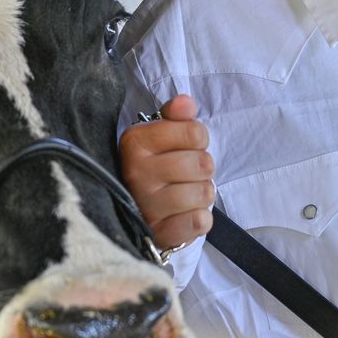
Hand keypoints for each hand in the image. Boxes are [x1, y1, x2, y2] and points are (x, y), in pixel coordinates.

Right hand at [119, 95, 214, 250]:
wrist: (133, 212)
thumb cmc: (154, 168)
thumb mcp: (160, 136)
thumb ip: (175, 116)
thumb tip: (186, 103)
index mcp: (135, 142)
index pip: (195, 133)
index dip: (198, 140)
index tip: (185, 147)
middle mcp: (135, 172)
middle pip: (203, 163)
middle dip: (202, 169)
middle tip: (186, 175)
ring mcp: (146, 205)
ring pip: (204, 193)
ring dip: (202, 194)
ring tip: (186, 195)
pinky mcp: (159, 234)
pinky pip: (200, 221)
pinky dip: (200, 219)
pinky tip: (186, 215)